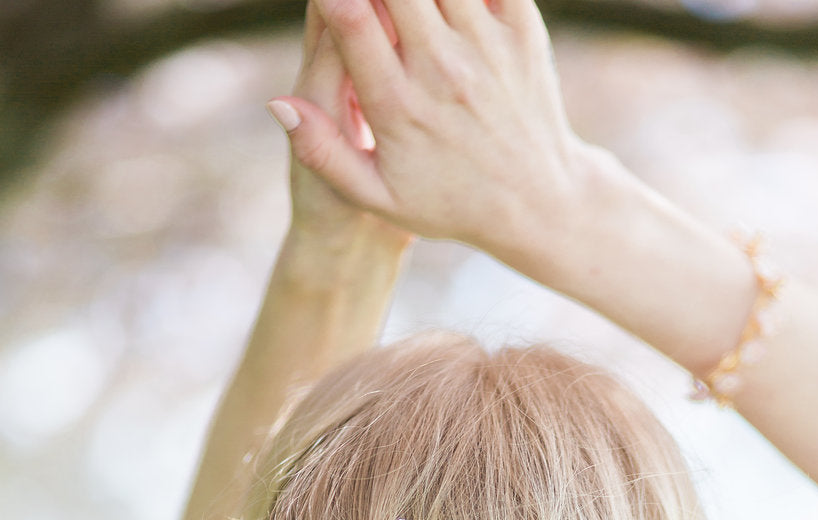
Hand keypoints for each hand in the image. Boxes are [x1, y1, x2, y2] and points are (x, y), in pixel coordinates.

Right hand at [273, 0, 596, 261]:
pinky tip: (444, 3)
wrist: (538, 202)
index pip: (349, 17)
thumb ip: (324, 154)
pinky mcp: (522, 29)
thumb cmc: (450, 201)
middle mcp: (442, 69)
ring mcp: (486, 45)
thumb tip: (279, 104)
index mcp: (398, 105)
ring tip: (403, 8)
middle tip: (368, 3)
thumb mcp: (381, 197)